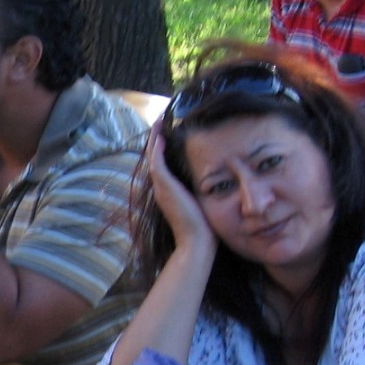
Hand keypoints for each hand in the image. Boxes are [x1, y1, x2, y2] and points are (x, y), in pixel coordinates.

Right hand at [147, 128, 215, 254]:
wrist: (197, 241)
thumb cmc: (203, 226)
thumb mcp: (199, 203)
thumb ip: (198, 191)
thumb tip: (210, 182)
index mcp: (168, 192)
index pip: (162, 165)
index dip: (162, 149)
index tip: (167, 135)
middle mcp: (161, 188)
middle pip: (155, 158)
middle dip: (156, 140)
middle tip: (159, 122)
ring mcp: (161, 187)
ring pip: (153, 157)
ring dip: (155, 139)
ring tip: (158, 123)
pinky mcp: (164, 185)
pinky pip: (157, 161)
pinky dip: (157, 147)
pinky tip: (161, 135)